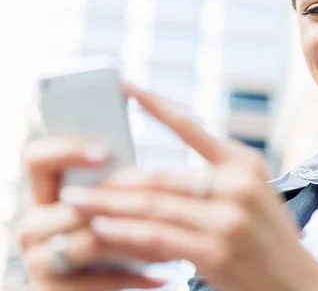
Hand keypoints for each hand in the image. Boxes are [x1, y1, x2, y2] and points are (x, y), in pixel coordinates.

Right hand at [18, 137, 169, 290]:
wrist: (97, 288)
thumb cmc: (114, 236)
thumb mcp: (110, 208)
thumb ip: (117, 186)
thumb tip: (156, 170)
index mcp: (45, 193)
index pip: (37, 158)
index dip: (66, 150)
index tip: (105, 152)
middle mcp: (33, 226)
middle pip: (74, 205)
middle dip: (122, 202)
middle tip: (162, 198)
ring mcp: (38, 261)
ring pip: (92, 242)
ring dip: (137, 241)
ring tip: (173, 237)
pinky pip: (100, 282)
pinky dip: (136, 278)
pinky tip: (164, 277)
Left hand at [59, 84, 317, 290]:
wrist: (298, 283)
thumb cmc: (268, 237)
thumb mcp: (253, 192)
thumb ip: (214, 176)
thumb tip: (154, 177)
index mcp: (245, 162)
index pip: (191, 126)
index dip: (155, 104)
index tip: (125, 86)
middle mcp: (238, 184)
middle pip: (160, 177)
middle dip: (113, 180)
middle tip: (77, 179)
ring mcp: (228, 218)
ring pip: (153, 207)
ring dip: (109, 206)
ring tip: (77, 202)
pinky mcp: (217, 251)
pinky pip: (158, 238)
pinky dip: (125, 232)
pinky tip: (102, 228)